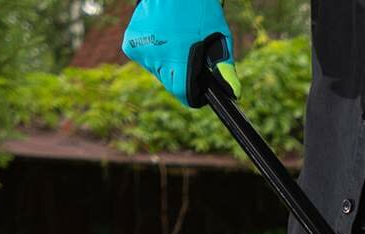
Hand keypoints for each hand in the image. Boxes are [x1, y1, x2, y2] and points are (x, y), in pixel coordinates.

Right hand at [123, 0, 240, 107]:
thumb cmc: (200, 7)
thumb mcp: (219, 35)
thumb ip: (225, 67)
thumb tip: (234, 93)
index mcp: (178, 57)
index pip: (182, 93)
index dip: (194, 95)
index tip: (200, 90)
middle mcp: (155, 56)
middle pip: (171, 85)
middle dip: (183, 79)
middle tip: (190, 57)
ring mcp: (140, 50)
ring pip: (158, 73)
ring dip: (168, 66)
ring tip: (176, 43)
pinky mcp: (130, 44)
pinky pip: (146, 61)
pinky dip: (155, 56)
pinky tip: (162, 39)